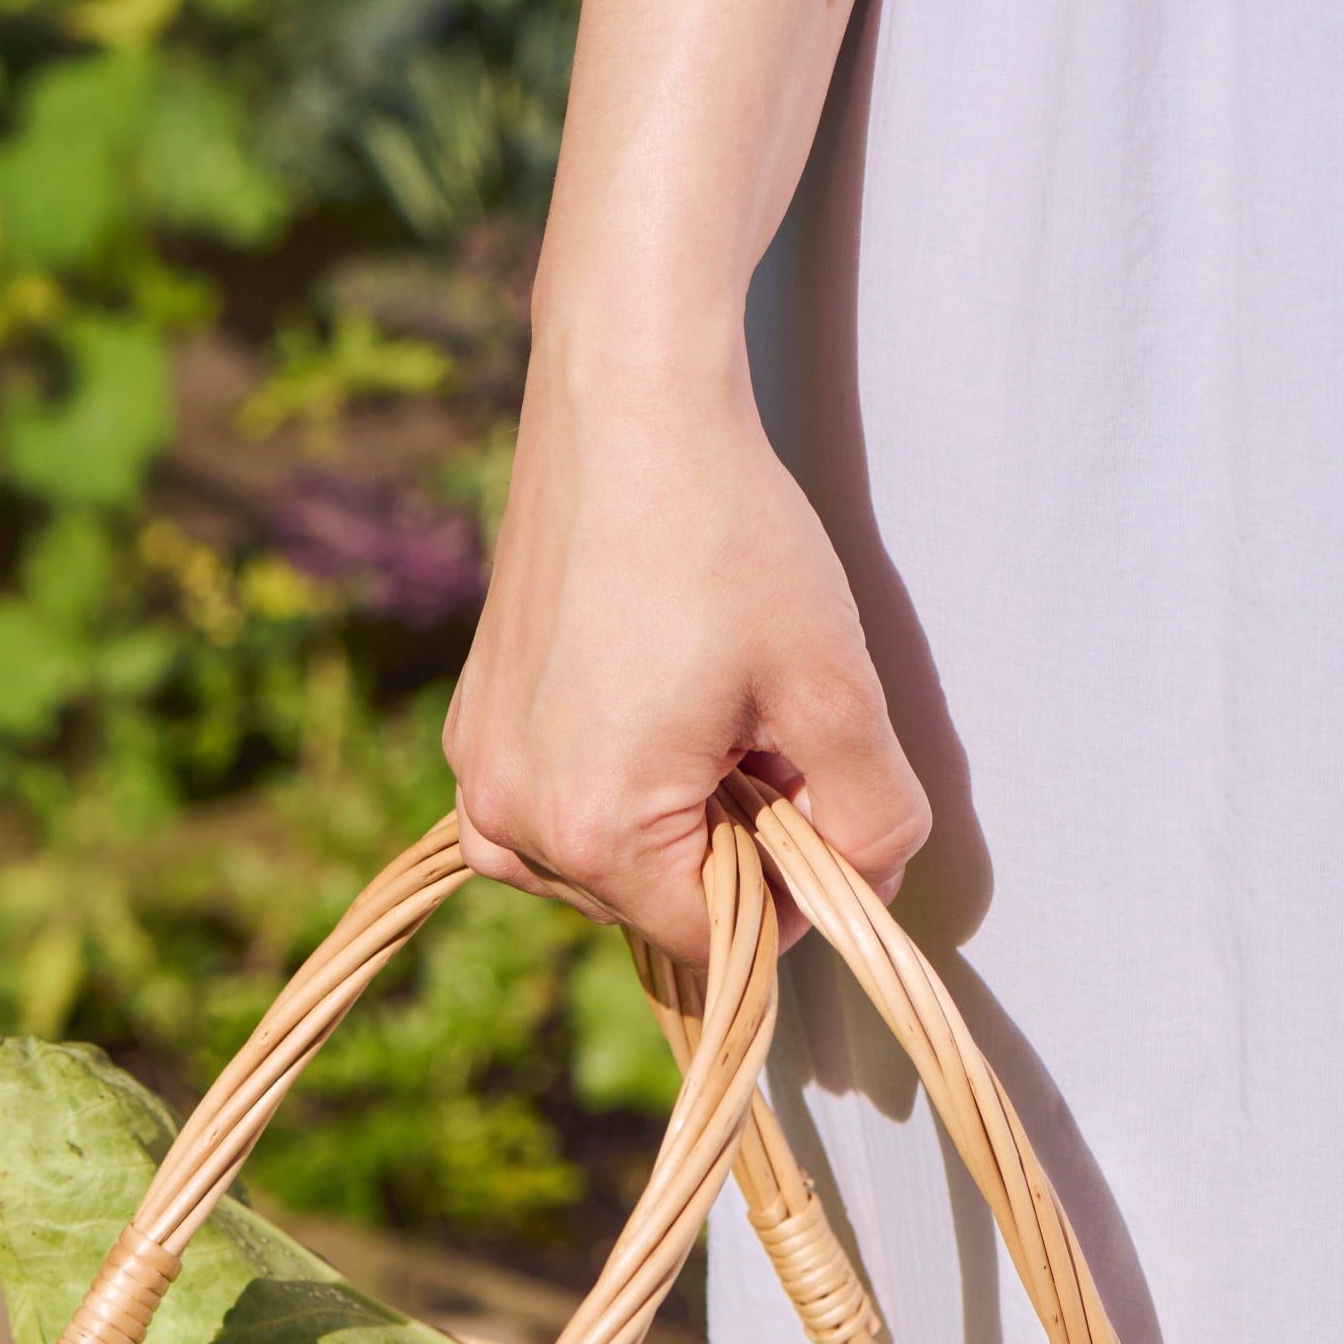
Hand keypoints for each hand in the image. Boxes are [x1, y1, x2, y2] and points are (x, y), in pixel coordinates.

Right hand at [444, 343, 928, 964]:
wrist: (625, 402)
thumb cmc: (730, 537)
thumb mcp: (836, 689)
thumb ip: (872, 818)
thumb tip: (866, 888)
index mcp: (596, 829)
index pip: (715, 941)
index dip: (789, 893)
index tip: (816, 800)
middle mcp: (511, 823)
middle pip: (655, 908)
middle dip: (728, 848)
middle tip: (764, 732)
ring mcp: (478, 777)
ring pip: (605, 869)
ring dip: (673, 821)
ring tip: (708, 711)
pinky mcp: (471, 731)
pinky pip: (553, 814)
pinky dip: (613, 787)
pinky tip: (651, 703)